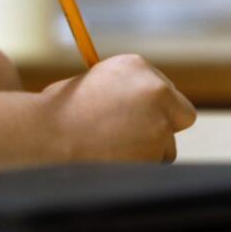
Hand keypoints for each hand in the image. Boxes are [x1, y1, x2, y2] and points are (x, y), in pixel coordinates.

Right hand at [39, 53, 196, 161]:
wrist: (48, 135)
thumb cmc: (58, 112)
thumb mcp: (89, 83)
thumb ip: (119, 91)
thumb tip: (134, 106)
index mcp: (135, 65)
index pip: (163, 88)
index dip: (151, 106)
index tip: (135, 116)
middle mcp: (154, 89)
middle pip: (182, 113)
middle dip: (165, 126)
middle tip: (139, 136)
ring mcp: (160, 121)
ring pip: (168, 145)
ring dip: (148, 150)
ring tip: (112, 149)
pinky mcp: (158, 149)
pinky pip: (156, 164)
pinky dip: (140, 166)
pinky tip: (113, 160)